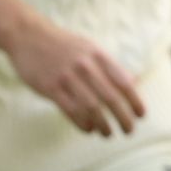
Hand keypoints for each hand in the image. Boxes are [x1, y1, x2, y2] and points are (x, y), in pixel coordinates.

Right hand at [0, 0, 145, 137]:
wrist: (28, 36)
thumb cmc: (64, 45)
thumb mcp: (90, 48)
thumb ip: (109, 66)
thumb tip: (133, 83)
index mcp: (98, 55)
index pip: (123, 82)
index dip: (135, 100)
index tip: (141, 115)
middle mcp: (85, 66)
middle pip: (110, 97)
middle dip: (123, 117)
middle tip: (129, 131)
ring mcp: (67, 77)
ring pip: (91, 107)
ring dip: (103, 124)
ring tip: (108, 134)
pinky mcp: (50, 87)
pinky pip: (70, 110)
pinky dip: (82, 123)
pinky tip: (88, 130)